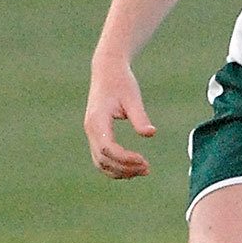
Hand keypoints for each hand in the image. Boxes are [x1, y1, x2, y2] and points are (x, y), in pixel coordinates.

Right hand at [84, 63, 156, 177]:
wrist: (107, 71)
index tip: (144, 161)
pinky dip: (116, 167)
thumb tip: (150, 134)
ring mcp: (91, 134)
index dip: (125, 159)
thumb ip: (140, 117)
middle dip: (125, 168)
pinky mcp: (96, 135)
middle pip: (103, 160)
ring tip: (144, 170)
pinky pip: (102, 158)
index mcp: (97, 120)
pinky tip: (134, 167)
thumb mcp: (133, 97)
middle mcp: (91, 129)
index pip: (108, 148)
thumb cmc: (121, 82)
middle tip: (147, 169)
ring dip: (120, 171)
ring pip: (101, 163)